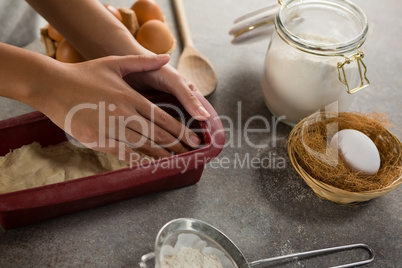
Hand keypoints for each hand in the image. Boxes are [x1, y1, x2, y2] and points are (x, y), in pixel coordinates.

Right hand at [30, 54, 202, 161]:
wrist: (51, 85)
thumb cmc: (84, 74)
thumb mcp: (114, 63)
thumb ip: (142, 62)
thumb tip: (166, 58)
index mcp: (131, 97)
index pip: (163, 118)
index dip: (181, 131)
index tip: (194, 139)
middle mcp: (124, 113)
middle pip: (157, 134)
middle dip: (177, 145)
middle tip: (191, 153)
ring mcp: (110, 128)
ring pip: (142, 145)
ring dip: (161, 154)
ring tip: (175, 161)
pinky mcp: (96, 140)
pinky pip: (122, 153)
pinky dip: (136, 160)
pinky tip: (148, 165)